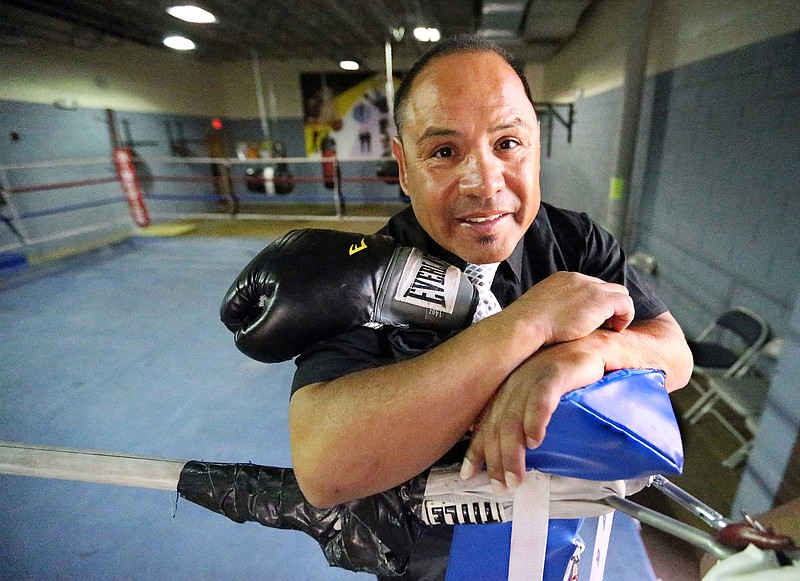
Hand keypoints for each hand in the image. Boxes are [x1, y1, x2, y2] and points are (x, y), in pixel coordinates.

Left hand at [460, 340, 606, 491]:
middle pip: (496, 423)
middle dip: (495, 459)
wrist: (602, 349)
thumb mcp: (543, 399)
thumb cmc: (574, 375)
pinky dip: (535, 420)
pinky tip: (534, 440)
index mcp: (509, 388)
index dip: (476, 449)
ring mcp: (535, 374)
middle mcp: (517, 380)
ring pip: (514, 415)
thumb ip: (526, 418)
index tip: (469, 473)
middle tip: (500, 485)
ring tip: (515, 475)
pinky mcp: (557, 369)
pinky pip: (541, 397)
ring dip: (512, 451)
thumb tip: (519, 450)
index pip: (484, 421)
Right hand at [505, 272, 634, 344]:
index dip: (594, 303)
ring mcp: (591, 288)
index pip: (589, 285)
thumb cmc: (527, 325)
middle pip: (606, 287)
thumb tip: (556, 321)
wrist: (526, 325)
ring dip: (618, 311)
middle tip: (604, 325)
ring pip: (619, 293)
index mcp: (563, 279)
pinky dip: (625, 316)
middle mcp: (579, 279)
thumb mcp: (540, 309)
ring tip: (611, 328)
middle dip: (608, 305)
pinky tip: (615, 330)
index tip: (591, 320)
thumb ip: (553, 308)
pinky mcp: (601, 300)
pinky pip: (626, 304)